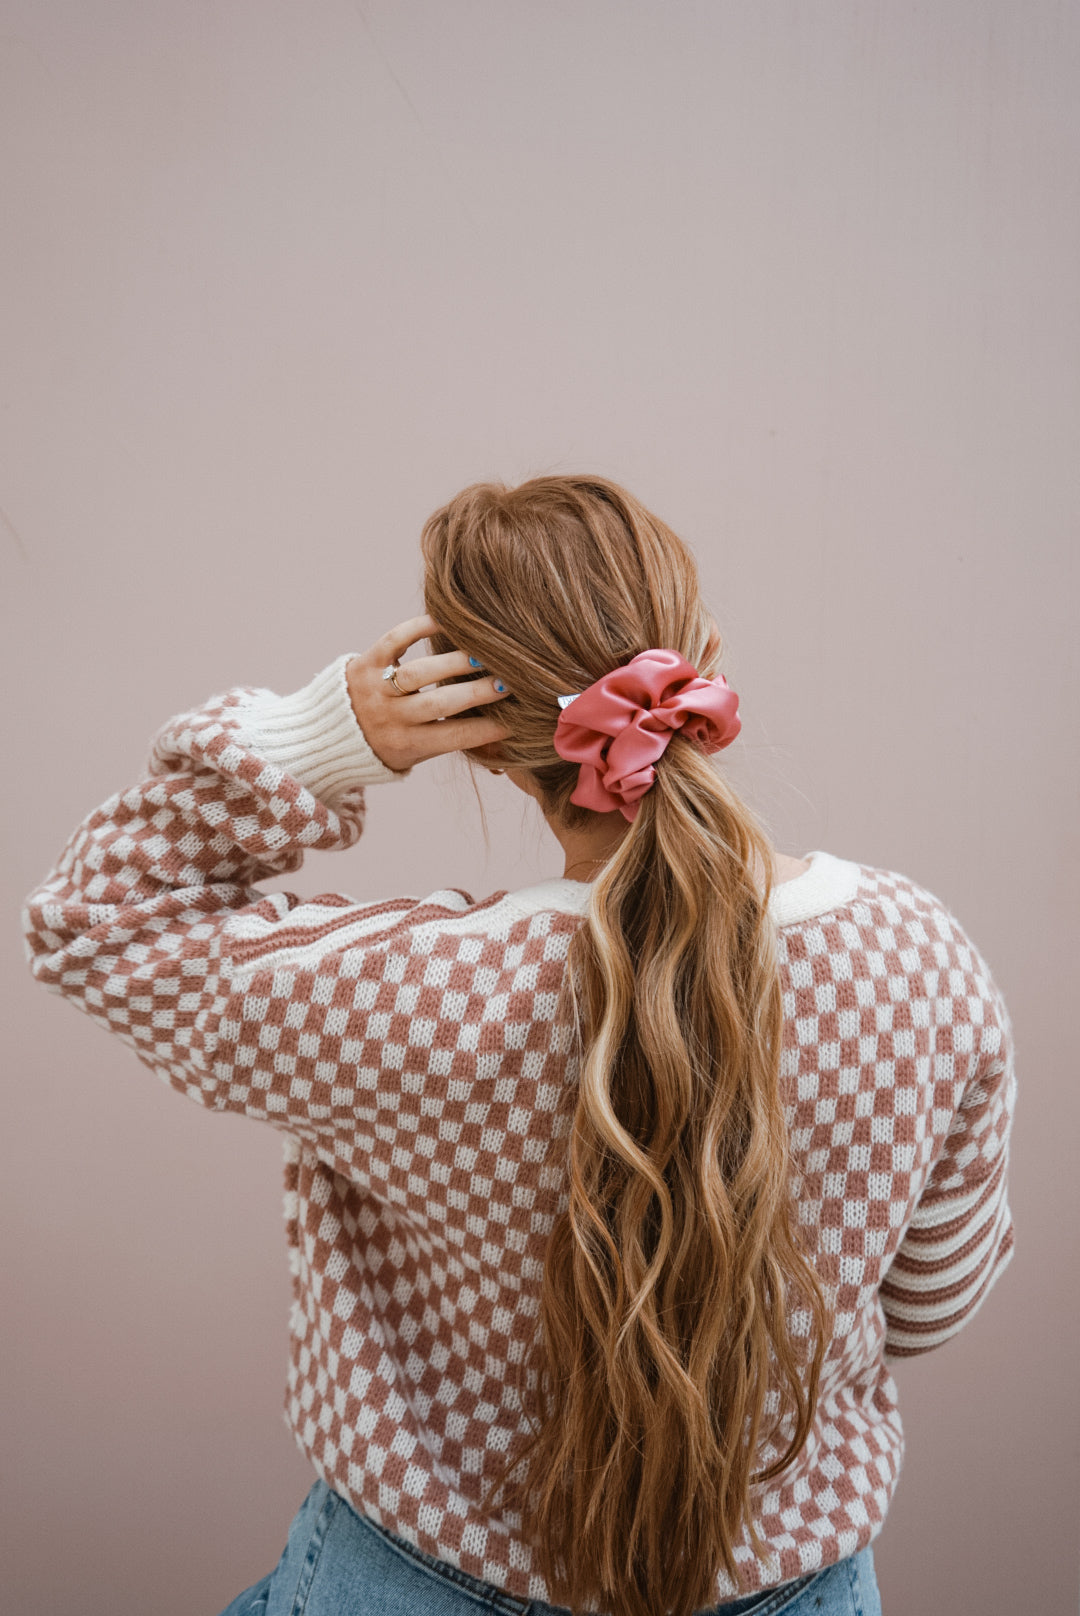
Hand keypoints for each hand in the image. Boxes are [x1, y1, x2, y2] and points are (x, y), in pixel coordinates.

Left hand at [345, 614, 511, 774]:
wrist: (331, 734)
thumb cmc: (388, 744)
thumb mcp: (416, 755)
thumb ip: (452, 741)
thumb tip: (504, 738)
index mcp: (406, 745)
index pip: (455, 737)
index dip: (489, 728)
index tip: (518, 719)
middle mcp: (390, 718)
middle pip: (438, 703)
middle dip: (477, 692)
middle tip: (508, 682)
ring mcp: (376, 688)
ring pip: (418, 672)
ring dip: (453, 662)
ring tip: (481, 656)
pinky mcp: (365, 662)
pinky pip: (394, 641)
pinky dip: (419, 628)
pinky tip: (446, 622)